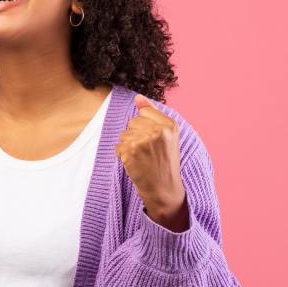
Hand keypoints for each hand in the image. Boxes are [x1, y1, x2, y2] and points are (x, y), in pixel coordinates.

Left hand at [114, 94, 188, 232]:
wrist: (164, 189)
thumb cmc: (163, 162)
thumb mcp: (165, 136)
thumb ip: (151, 113)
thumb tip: (138, 97)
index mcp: (170, 124)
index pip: (143, 112)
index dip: (144, 127)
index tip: (154, 142)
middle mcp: (158, 130)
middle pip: (131, 122)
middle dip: (135, 136)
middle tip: (148, 152)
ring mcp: (144, 141)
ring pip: (123, 135)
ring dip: (128, 148)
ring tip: (142, 159)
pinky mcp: (131, 151)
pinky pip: (117, 147)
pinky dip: (123, 157)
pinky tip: (136, 165)